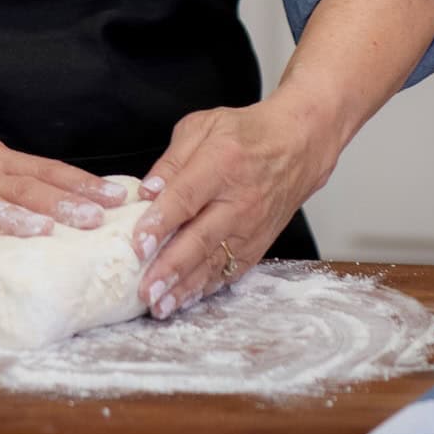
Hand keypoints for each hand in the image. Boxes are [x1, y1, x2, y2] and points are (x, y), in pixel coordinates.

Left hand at [130, 96, 337, 317]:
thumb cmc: (245, 134)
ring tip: (159, 306)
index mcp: (221, 163)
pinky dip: (206, 288)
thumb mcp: (202, 127)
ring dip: (185, 287)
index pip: (186, 198)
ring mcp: (251, 227)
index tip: (137, 243)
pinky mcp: (257, 245)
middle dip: (170, 268)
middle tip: (145, 289)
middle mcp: (239, 201)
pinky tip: (184, 300)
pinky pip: (229, 271)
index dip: (160, 222)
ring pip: (214, 262)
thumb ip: (171, 162)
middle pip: (200, 239)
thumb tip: (146, 192)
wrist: (296, 146)